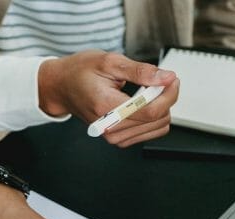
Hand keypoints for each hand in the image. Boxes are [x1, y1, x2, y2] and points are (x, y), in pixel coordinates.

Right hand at [38, 50, 179, 147]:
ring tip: (146, 92)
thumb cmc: (81, 73)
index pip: (150, 110)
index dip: (168, 94)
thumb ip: (141, 71)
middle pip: (157, 120)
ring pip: (157, 127)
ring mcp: (114, 137)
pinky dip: (152, 117)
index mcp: (107, 107)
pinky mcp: (118, 140)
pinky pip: (149, 132)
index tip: (172, 79)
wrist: (63, 88)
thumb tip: (166, 78)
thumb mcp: (111, 62)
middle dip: (165, 98)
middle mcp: (110, 128)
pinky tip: (142, 104)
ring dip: (160, 107)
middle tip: (158, 81)